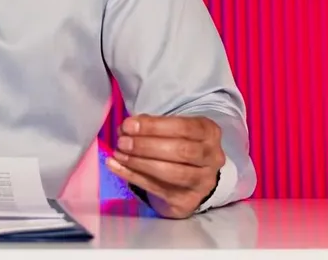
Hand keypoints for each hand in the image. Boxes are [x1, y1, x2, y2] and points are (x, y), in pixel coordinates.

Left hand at [105, 114, 224, 218]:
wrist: (194, 178)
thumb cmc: (179, 145)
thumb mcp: (172, 130)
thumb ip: (151, 127)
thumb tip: (126, 128)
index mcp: (209, 133)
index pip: (184, 128)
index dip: (154, 127)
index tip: (129, 125)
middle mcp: (212, 158)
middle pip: (181, 151)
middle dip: (147, 146)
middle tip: (122, 141)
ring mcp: (202, 182)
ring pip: (172, 173)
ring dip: (140, 163)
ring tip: (118, 154)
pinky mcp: (187, 201)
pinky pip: (157, 189)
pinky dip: (132, 177)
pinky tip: (115, 166)